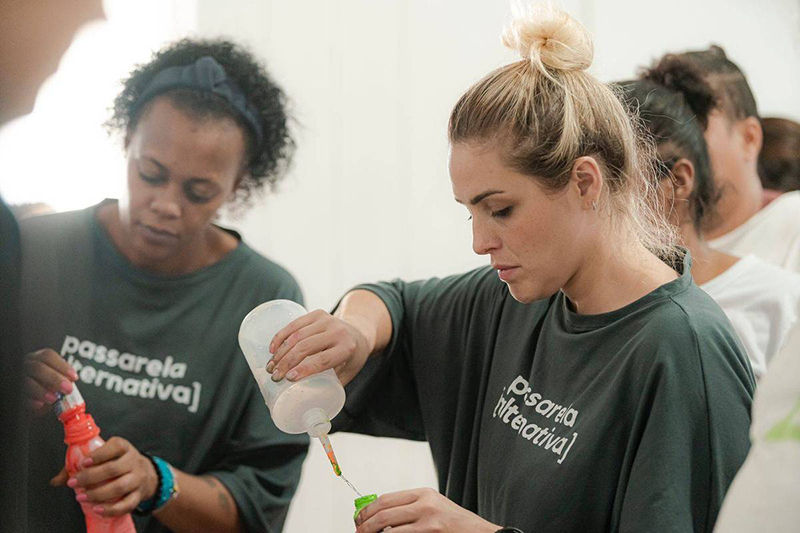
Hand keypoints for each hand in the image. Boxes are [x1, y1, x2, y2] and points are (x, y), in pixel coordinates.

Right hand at [23, 348, 77, 412]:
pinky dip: (31, 401)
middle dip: (55, 378)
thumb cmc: (45, 389)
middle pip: (38, 367)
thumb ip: (61, 379)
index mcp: (37, 359)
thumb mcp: (54, 382)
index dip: (62, 366)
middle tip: (67, 389)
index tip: (74, 377)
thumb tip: (70, 382)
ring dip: (42, 391)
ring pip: (27, 381)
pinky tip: (40, 404)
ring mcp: (18, 379)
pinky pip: (21, 396)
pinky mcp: (16, 393)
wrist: (31, 403)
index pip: (48, 356)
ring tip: (54, 399)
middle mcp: (26, 366)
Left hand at [63, 437, 158, 516]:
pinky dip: (112, 509)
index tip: (83, 463)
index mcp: (124, 447)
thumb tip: (56, 481)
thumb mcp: (104, 457)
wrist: (146, 473)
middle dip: (90, 477)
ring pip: (120, 487)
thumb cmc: (118, 463)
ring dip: (98, 494)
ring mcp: (138, 478)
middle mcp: (133, 461)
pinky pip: (127, 504)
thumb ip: (79, 466)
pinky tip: (98, 509)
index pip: (115, 447)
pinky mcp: (139, 494)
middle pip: (113, 469)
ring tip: (82, 497)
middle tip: (74, 484)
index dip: (99, 455)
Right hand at [267, 309, 372, 384]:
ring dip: (281, 351)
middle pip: (306, 346)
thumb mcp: (348, 374)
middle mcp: (338, 332)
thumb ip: (331, 390)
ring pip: (298, 335)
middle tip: (275, 376)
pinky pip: (295, 323)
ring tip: (271, 366)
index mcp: (347, 348)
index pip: (323, 359)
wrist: (359, 333)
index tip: (288, 378)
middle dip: (287, 362)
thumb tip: (309, 415)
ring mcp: (327, 320)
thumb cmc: (350, 359)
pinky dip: (281, 336)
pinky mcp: (318, 314)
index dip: (305, 368)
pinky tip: (273, 348)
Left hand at [354, 488, 499, 532]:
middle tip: (358, 532)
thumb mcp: (433, 509)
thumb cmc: (456, 525)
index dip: (367, 510)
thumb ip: (411, 508)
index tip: (358, 519)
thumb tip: (380, 516)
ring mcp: (429, 519)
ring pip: (389, 528)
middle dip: (365, 524)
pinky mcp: (432, 532)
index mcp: (423, 493)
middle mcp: (425, 503)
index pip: (386, 499)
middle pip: (383, 512)